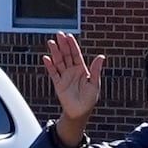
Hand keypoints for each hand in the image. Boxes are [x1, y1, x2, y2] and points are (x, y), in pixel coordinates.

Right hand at [39, 32, 104, 147]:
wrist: (80, 113)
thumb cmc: (89, 99)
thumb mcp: (94, 84)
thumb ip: (95, 70)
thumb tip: (101, 56)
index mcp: (82, 69)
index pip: (76, 54)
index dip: (72, 45)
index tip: (69, 36)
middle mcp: (72, 71)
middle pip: (66, 55)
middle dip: (63, 45)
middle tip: (59, 34)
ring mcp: (64, 77)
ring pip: (59, 62)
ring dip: (55, 52)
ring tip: (51, 42)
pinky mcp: (58, 84)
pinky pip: (53, 73)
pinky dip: (49, 66)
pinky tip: (46, 58)